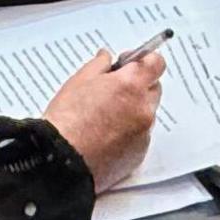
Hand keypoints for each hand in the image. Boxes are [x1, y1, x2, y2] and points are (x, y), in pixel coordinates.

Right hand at [41, 47, 166, 190]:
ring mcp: (143, 134)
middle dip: (137, 86)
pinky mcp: (139, 155)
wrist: (63, 161)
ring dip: (133, 111)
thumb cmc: (68, 121)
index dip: (143, 61)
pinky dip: (129, 133)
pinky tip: (106, 136)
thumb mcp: (79, 81)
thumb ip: (99, 65)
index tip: (129, 64)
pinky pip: (140, 137)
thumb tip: (107, 58)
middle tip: (112, 91)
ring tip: (104, 117)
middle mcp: (143, 109)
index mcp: (131, 86)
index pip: (156, 63)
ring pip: (146, 114)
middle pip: (153, 89)